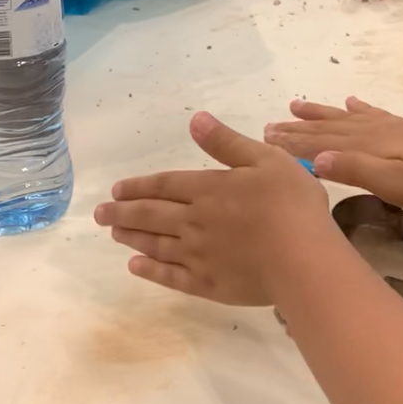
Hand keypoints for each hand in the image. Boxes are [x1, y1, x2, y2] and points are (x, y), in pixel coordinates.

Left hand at [94, 112, 335, 304]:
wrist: (302, 261)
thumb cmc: (292, 205)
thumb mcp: (267, 160)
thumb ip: (228, 143)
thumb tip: (195, 119)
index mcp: (208, 189)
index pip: (164, 185)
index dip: (139, 186)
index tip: (118, 190)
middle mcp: (193, 221)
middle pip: (151, 215)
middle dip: (123, 212)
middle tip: (100, 213)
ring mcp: (197, 255)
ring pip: (155, 244)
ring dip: (131, 237)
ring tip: (113, 232)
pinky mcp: (206, 284)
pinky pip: (169, 276)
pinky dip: (149, 270)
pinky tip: (135, 266)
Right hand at [264, 98, 402, 211]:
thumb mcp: (391, 183)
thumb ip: (353, 169)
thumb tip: (312, 159)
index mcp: (365, 147)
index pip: (319, 144)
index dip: (291, 143)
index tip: (263, 139)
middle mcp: (371, 132)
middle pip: (327, 128)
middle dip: (297, 127)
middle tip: (268, 125)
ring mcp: (389, 129)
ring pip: (344, 119)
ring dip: (319, 114)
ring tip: (296, 105)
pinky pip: (372, 114)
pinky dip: (357, 108)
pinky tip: (351, 101)